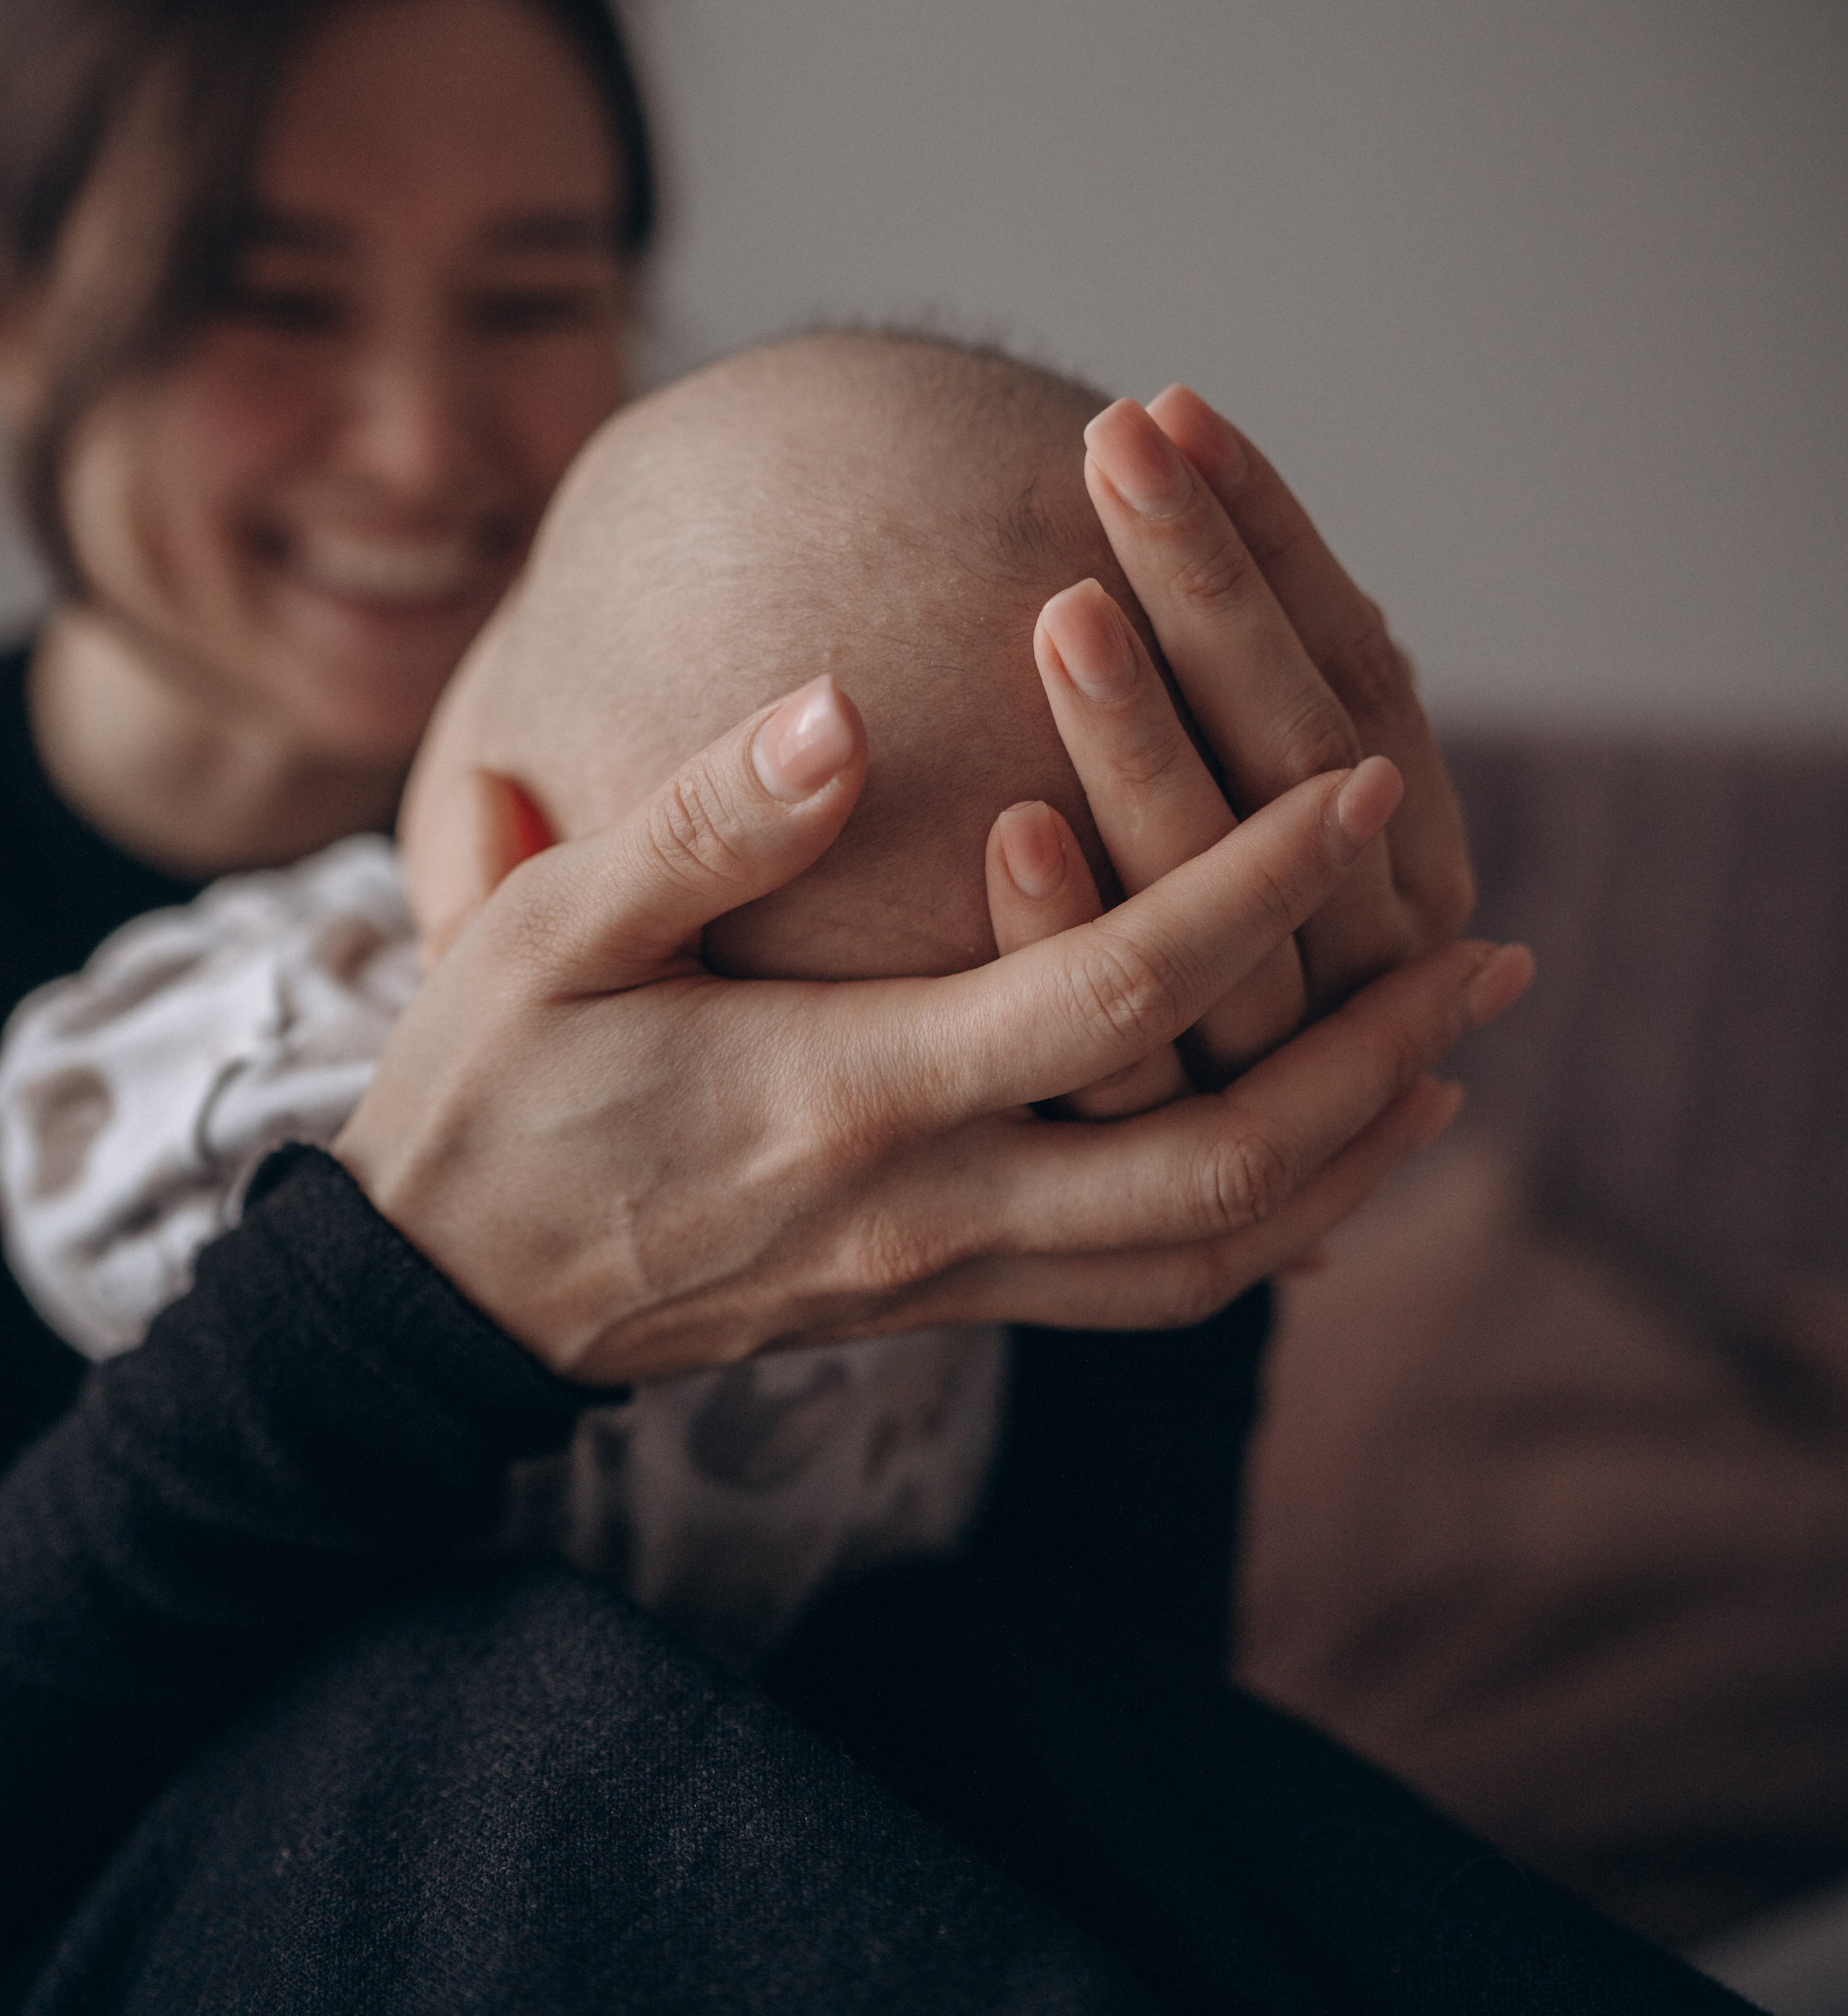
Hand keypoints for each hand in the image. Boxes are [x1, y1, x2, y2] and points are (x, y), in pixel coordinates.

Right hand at [337, 675, 1528, 1382]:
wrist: (440, 1304)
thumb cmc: (487, 1098)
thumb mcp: (546, 935)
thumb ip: (702, 826)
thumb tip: (842, 711)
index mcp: (850, 1094)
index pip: (1111, 987)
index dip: (1254, 887)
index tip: (1363, 787)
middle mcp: (927, 1206)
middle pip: (1218, 1158)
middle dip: (1372, 1059)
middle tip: (1491, 962)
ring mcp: (942, 1276)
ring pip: (1204, 1252)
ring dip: (1344, 1159)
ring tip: (1441, 1062)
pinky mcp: (937, 1304)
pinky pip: (1140, 1288)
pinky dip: (1255, 1228)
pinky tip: (1305, 1162)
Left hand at [989, 389, 1475, 1101]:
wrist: (1091, 1136)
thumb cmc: (1139, 873)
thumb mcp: (1230, 774)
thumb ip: (1210, 662)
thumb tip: (1176, 445)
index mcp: (1403, 844)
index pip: (1355, 670)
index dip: (1268, 540)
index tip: (1170, 408)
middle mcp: (1369, 953)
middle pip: (1301, 762)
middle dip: (1211, 595)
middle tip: (1116, 444)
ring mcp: (1274, 1061)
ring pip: (1226, 906)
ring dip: (1147, 745)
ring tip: (1062, 605)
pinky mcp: (1151, 1151)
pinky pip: (1121, 1047)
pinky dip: (1071, 931)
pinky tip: (1004, 823)